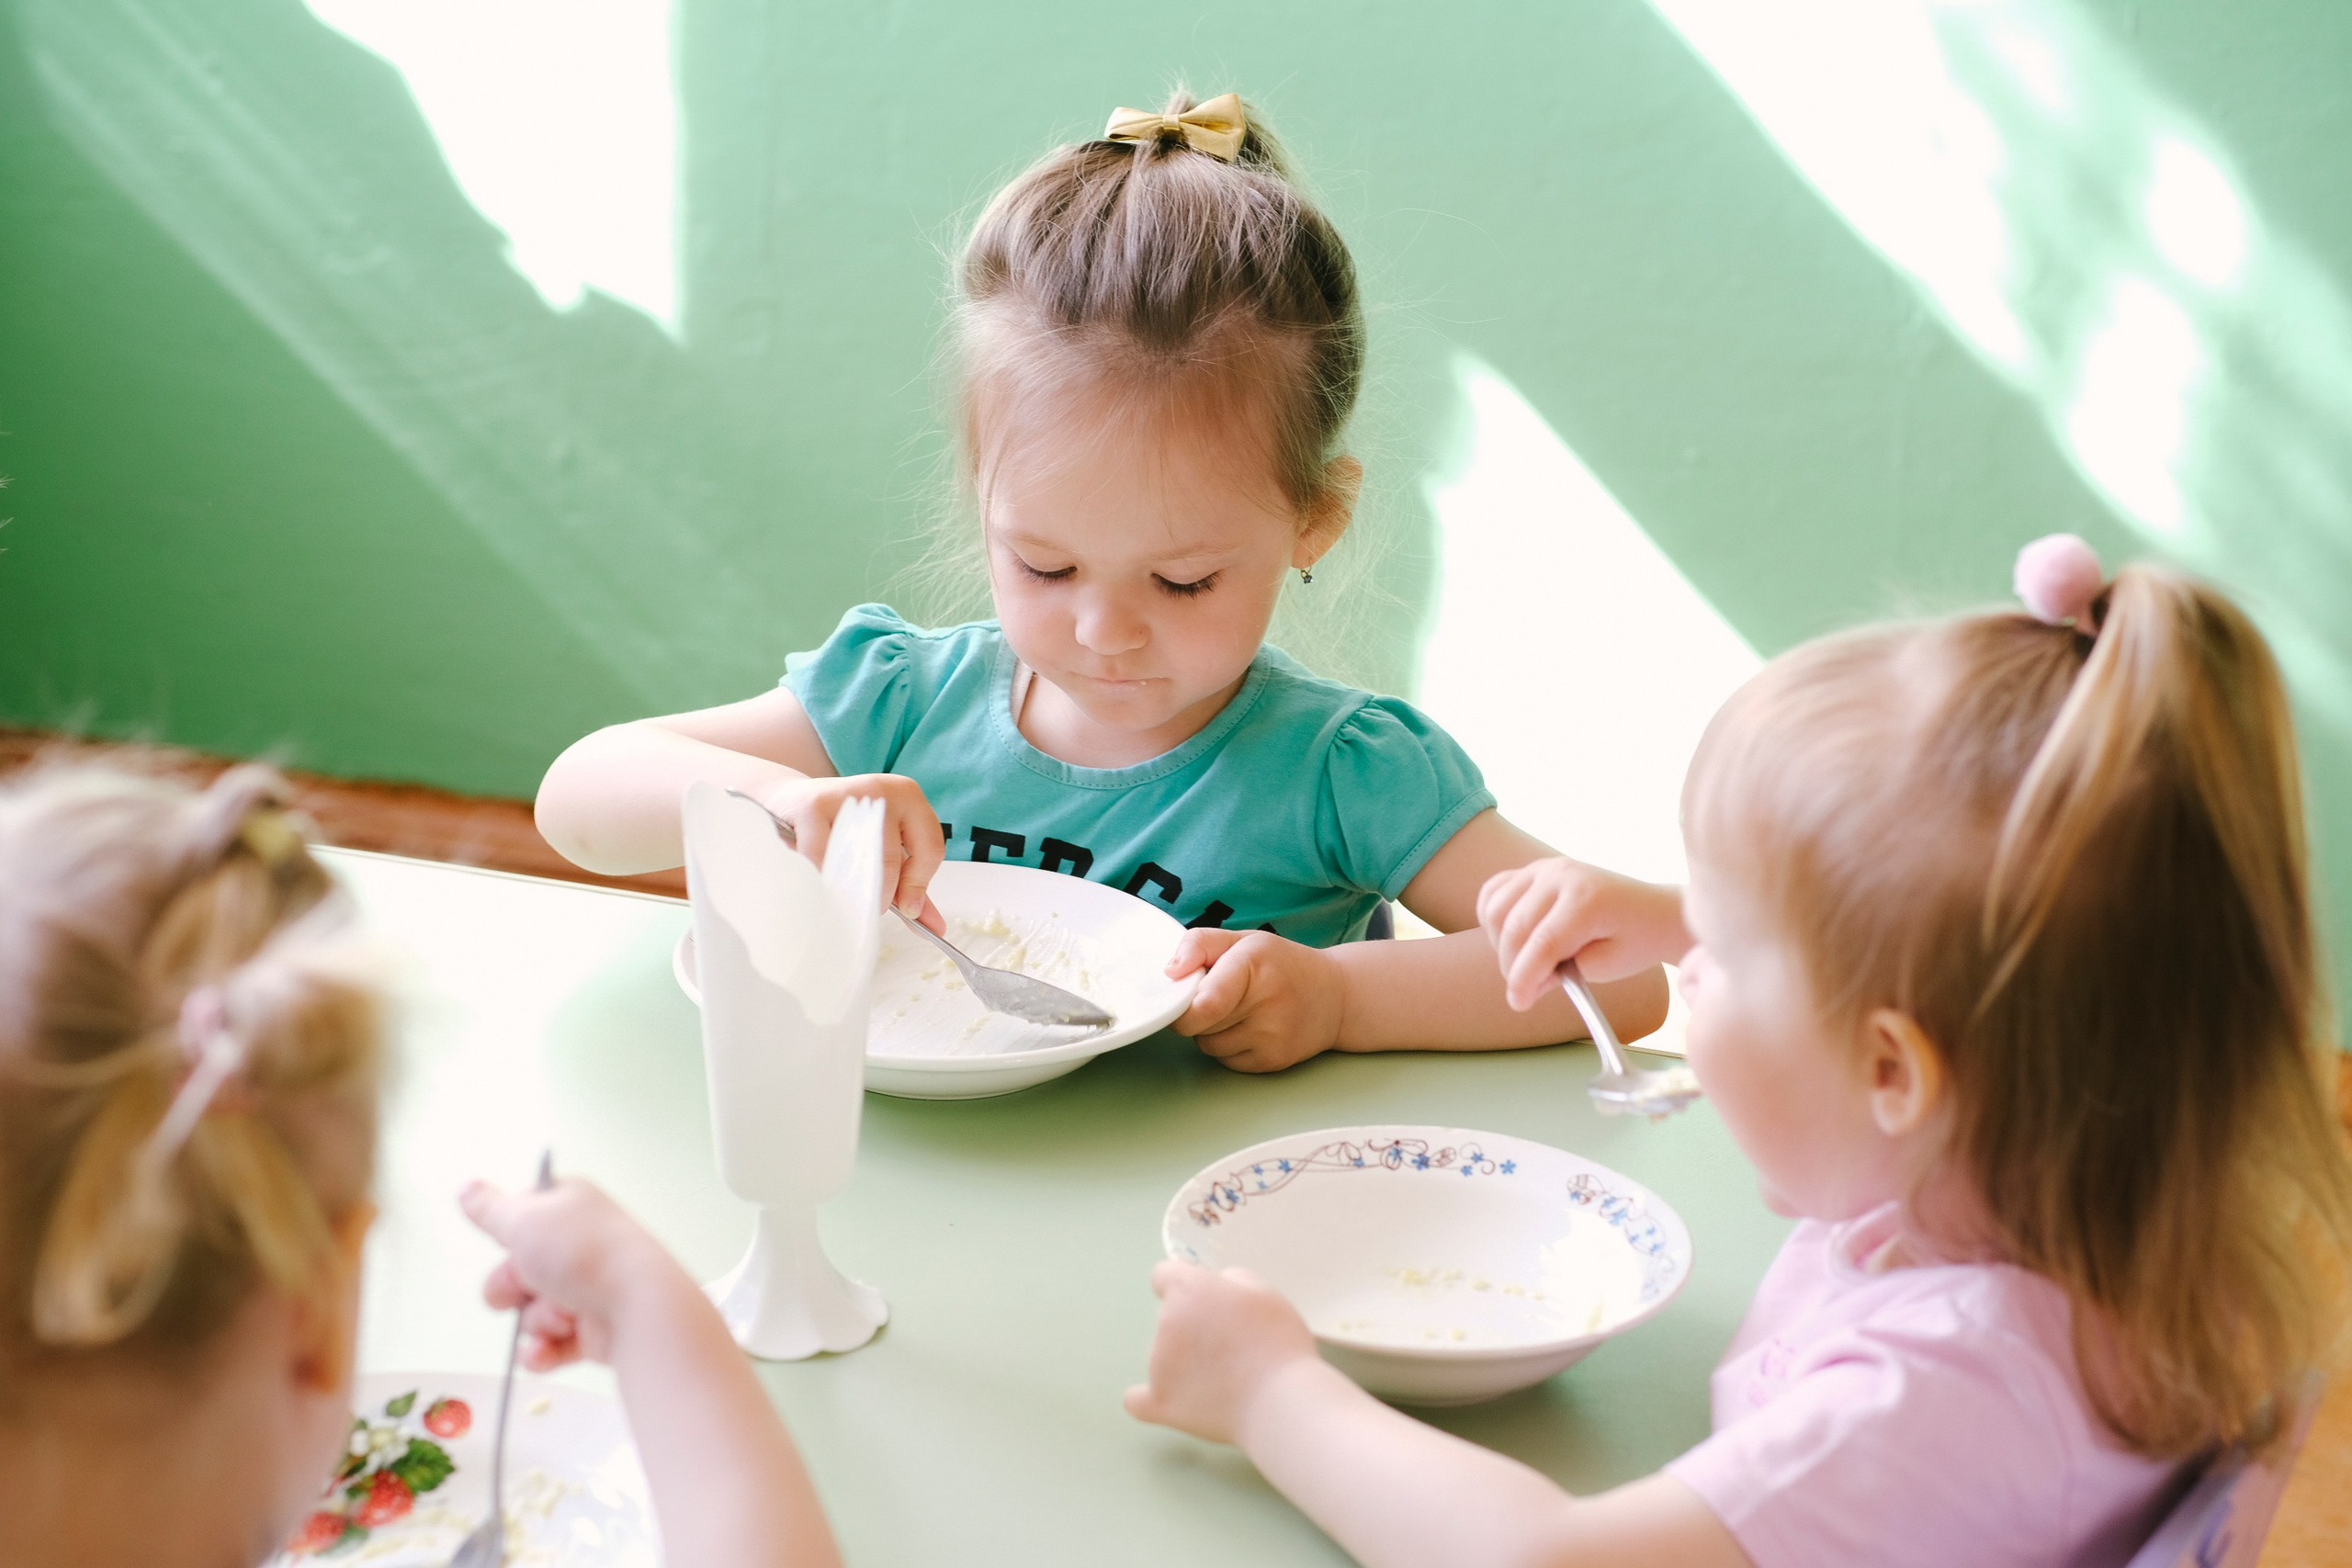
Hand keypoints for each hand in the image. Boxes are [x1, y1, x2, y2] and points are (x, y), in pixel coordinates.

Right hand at [458, 1176, 682, 1372]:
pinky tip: (548, 1351)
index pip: (522, 1214)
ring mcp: (587, 1287)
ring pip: (531, 1311)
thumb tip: (466, 1187)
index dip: (508, 1233)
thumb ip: (489, 1208)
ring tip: (563, 1315)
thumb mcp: (523, 1220)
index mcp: (569, 1206)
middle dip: (511, 1287)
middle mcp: (579, 1244)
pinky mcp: (593, 1329)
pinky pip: (550, 1345)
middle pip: (517, 1269)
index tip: (511, 1239)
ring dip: (537, 1319)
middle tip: (522, 1289)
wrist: (638, 1307)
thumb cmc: (581, 1254)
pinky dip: (545, 1351)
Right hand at [763, 773, 945, 929]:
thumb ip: (913, 886)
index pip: (930, 848)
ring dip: (851, 891)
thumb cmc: (847, 829)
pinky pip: (822, 857)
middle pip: (892, 860)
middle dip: (881, 896)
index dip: (919, 886)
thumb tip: (936, 928)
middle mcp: (882, 792)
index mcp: (909, 796)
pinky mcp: (812, 806)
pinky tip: (819, 883)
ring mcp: (847, 796)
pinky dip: (823, 879)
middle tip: (867, 908)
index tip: (909, 910)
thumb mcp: (886, 851)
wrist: (792, 802)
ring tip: (843, 898)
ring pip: (858, 860)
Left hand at [1124, 1262, 1322, 1445]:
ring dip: (1183, 1361)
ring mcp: (1157, 1365)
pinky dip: (1150, 1398)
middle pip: (1168, 1317)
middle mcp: (1164, 1323)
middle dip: (1192, 1326)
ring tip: (1225, 1379)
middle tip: (1231, 1345)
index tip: (1207, 1301)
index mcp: (1187, 1290)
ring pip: (1162, 1354)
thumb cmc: (1277, 1343)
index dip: (1187, 1286)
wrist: (1280, 1402)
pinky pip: (1138, 1400)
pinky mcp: (1160, 1403)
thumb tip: (1217, 1290)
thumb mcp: (1264, 1291)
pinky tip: (1171, 1398)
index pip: (1164, 1276)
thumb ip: (1231, 1281)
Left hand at [1167, 929, 1344, 1071]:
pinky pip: (1226, 1061)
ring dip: (1210, 1032)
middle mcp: (1267, 1003)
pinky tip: (1250, 1028)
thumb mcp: (1242, 940)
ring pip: (1208, 1045)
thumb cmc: (1281, 965)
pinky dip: (1228, 1047)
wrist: (1335, 997)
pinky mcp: (1273, 1061)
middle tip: (1216, 996)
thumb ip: (1199, 944)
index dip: (1182, 1007)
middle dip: (1196, 1012)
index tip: (1180, 999)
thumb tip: (1170, 972)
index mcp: (1253, 964)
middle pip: (1199, 1024)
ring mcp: (1272, 1036)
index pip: (1205, 1004)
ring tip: (1237, 1011)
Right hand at [1477, 858, 1689, 1011]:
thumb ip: (1562, 975)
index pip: (1542, 942)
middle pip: (1514, 927)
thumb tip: (1524, 985)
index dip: (1524, 977)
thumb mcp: (1606, 967)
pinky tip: (1510, 936)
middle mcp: (1560, 875)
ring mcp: (1545, 868)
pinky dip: (1493, 917)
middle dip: (1512, 967)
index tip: (1518, 1003)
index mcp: (1586, 899)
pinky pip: (1494, 892)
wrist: (1654, 910)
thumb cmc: (1635, 940)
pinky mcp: (1534, 869)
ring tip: (1526, 962)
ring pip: (1496, 910)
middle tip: (1526, 991)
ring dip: (1501, 944)